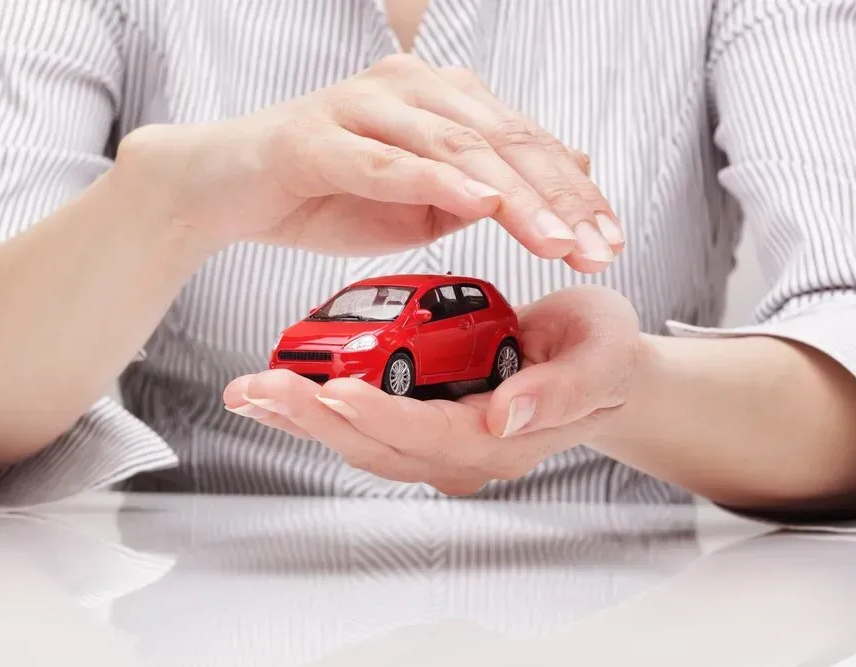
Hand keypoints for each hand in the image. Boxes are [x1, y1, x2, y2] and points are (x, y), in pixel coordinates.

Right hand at [115, 54, 622, 271]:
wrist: (225, 190)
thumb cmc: (320, 196)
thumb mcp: (417, 206)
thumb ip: (477, 193)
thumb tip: (547, 189)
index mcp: (438, 101)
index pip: (521, 143)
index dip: (572, 194)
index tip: (608, 242)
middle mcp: (408, 89)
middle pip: (502, 140)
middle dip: (558, 198)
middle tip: (597, 246)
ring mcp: (361, 106)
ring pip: (456, 146)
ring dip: (512, 193)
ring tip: (555, 236)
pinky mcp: (318, 135)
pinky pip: (387, 158)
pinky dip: (436, 179)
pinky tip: (481, 201)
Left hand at [222, 286, 641, 494]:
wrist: (597, 362)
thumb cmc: (601, 352)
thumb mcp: (602, 356)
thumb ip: (560, 391)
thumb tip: (503, 415)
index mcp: (505, 439)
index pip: (434, 436)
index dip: (383, 417)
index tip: (338, 390)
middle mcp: (464, 451)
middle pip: (381, 447)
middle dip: (317, 419)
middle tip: (263, 389)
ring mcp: (440, 440)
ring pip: (363, 441)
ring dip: (305, 417)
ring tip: (253, 391)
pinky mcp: (423, 419)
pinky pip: (365, 422)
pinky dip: (320, 406)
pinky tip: (283, 388)